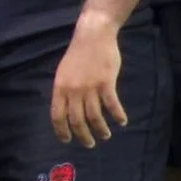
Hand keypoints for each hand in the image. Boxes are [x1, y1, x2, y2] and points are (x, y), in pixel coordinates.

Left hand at [50, 17, 125, 146]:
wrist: (93, 36)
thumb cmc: (78, 54)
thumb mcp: (63, 72)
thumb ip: (64, 90)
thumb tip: (65, 109)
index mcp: (60, 88)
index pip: (57, 116)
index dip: (62, 131)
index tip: (67, 140)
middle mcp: (73, 91)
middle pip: (77, 120)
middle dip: (83, 136)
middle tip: (90, 144)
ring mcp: (90, 88)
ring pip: (95, 117)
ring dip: (101, 129)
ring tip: (105, 135)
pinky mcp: (106, 83)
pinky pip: (112, 105)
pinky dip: (117, 116)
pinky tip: (122, 121)